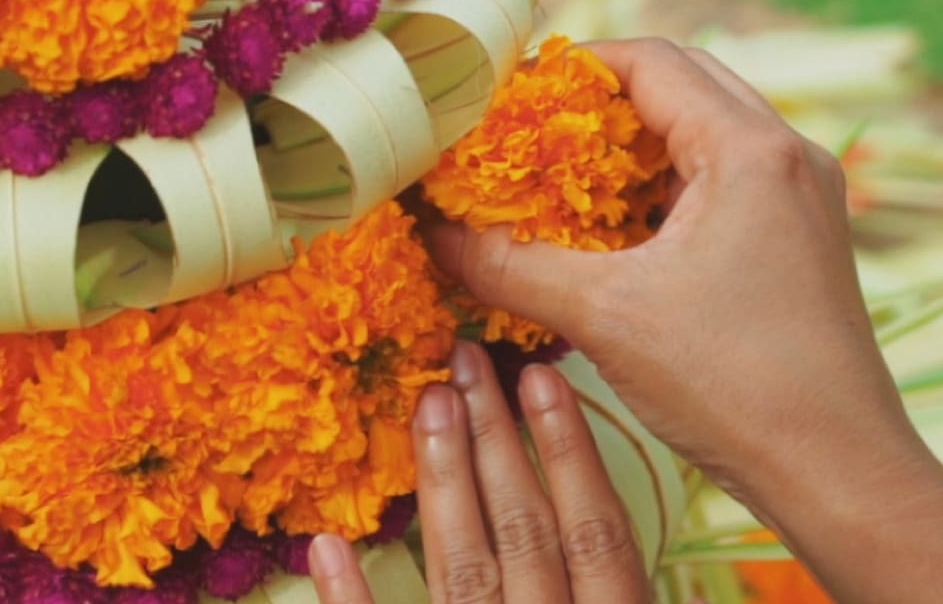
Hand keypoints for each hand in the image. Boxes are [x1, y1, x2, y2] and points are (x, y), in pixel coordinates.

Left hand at [309, 341, 649, 602]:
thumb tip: (596, 485)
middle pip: (526, 533)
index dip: (572, 452)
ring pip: (465, 572)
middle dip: (496, 440)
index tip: (542, 375)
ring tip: (428, 406)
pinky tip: (327, 545)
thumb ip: (615, 573)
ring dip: (444, 483)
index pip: (596, 534)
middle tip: (467, 362)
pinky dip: (352, 599)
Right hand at [423, 39, 942, 601]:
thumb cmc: (735, 386)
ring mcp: (803, 199)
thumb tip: (431, 236)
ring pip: (705, 137)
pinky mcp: (802, 242)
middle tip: (529, 135)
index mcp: (750, 149)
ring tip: (562, 184)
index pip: (650, 61)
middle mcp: (787, 156)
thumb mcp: (605, 318)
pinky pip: (724, 186)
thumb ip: (510, 267)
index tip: (508, 97)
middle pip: (682, 84)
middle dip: (600, 104)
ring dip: (634, 152)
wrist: (838, 471)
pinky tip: (615, 237)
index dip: (571, 68)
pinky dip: (666, 193)